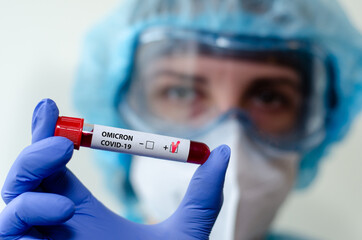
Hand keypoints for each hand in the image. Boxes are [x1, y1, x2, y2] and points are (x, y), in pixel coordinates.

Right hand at [0, 99, 230, 239]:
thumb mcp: (184, 233)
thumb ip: (202, 196)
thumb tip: (222, 152)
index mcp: (81, 210)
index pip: (55, 165)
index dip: (48, 134)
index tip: (51, 106)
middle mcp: (54, 224)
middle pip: (26, 176)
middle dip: (36, 152)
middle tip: (63, 143)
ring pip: (13, 202)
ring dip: (29, 185)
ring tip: (66, 196)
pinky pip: (7, 231)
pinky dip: (24, 214)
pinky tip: (61, 210)